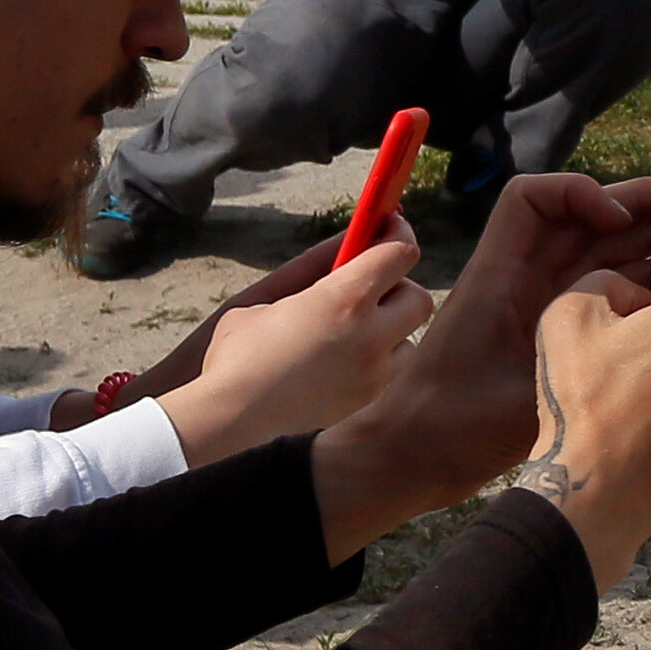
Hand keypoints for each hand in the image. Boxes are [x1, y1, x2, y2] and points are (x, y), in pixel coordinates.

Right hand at [149, 230, 424, 462]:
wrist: (231, 423)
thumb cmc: (238, 356)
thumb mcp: (263, 302)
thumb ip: (309, 276)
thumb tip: (342, 254)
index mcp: (343, 298)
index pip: (399, 252)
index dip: (399, 233)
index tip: (390, 226)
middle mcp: (371, 334)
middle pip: (418, 297)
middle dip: (399, 287)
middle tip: (372, 287)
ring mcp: (374, 374)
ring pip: (411, 340)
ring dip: (394, 330)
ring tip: (359, 331)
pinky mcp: (367, 404)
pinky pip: (391, 375)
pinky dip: (379, 363)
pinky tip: (347, 363)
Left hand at [306, 168, 650, 560]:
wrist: (413, 459)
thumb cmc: (451, 427)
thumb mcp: (518, 396)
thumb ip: (575, 360)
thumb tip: (647, 328)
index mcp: (499, 275)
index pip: (533, 199)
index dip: (581, 194)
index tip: (618, 223)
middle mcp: (519, 279)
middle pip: (581, 219)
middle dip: (638, 208)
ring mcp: (537, 305)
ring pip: (597, 253)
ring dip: (646, 243)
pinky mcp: (550, 332)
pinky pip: (600, 290)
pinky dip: (636, 283)